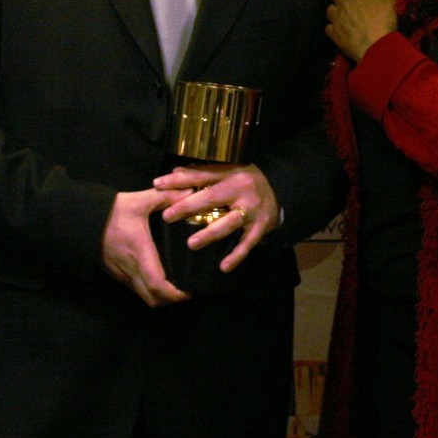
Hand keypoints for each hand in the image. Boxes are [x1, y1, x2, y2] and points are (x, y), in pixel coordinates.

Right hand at [101, 188, 189, 306]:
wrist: (80, 218)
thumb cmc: (112, 211)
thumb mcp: (140, 200)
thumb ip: (167, 196)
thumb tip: (190, 192)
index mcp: (140, 252)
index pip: (157, 284)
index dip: (174, 294)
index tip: (189, 292)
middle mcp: (130, 268)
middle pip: (152, 298)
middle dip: (171, 300)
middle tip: (187, 291)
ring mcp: (121, 273)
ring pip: (143, 295)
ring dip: (160, 296)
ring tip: (176, 286)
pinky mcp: (115, 272)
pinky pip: (135, 288)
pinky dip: (149, 289)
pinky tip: (158, 276)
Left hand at [155, 164, 279, 272]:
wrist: (281, 192)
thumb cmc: (246, 182)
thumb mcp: (229, 171)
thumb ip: (204, 172)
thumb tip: (175, 173)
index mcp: (231, 173)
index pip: (202, 175)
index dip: (179, 180)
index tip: (157, 184)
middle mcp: (242, 190)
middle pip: (212, 198)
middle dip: (189, 207)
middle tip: (168, 216)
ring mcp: (252, 210)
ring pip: (229, 222)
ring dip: (210, 233)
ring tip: (192, 243)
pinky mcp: (260, 227)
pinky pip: (247, 243)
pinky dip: (236, 255)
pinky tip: (223, 267)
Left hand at [325, 0, 398, 61]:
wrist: (376, 47)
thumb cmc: (385, 24)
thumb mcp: (390, 3)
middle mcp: (345, 4)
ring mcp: (337, 19)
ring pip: (329, 8)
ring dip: (336, 10)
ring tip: (343, 14)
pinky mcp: (334, 34)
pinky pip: (328, 27)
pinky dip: (333, 27)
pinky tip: (340, 29)